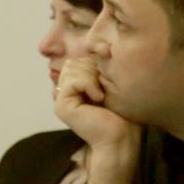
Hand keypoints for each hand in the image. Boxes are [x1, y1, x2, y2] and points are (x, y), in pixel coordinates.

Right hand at [53, 58, 138, 183]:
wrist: (122, 137)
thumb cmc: (122, 113)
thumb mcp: (110, 83)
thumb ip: (97, 67)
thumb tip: (99, 46)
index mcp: (74, 87)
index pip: (77, 60)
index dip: (94, 64)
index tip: (107, 80)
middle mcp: (65, 93)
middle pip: (73, 61)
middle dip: (92, 70)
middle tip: (103, 90)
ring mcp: (61, 99)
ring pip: (72, 68)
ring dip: (92, 77)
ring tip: (101, 95)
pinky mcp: (61, 106)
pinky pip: (73, 80)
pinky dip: (89, 85)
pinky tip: (98, 99)